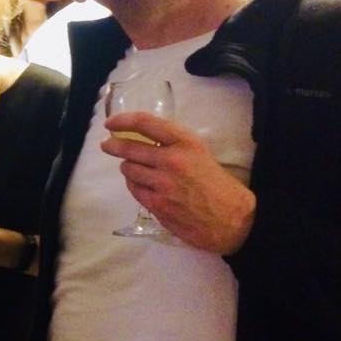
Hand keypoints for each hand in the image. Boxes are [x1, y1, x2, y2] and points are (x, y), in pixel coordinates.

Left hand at [101, 111, 255, 253]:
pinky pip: (133, 189)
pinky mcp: (157, 205)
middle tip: (107, 145)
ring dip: (128, 167)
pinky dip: (134, 184)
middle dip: (113, 145)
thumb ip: (172, 143)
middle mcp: (171, 160)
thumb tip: (142, 137)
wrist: (234, 219)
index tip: (111, 123)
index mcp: (185, 142)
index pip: (145, 123)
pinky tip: (141, 184)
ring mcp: (162, 184)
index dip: (123, 120)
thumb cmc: (217, 183)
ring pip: (128, 169)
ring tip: (134, 168)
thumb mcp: (199, 152)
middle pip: (129, 148)